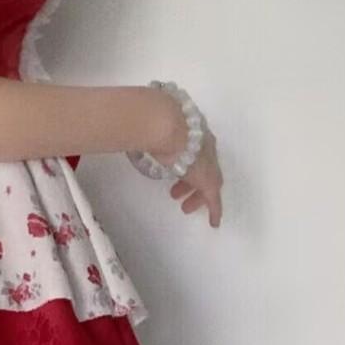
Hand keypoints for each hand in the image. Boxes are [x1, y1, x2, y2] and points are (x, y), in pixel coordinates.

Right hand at [143, 93, 223, 227]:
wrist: (167, 126)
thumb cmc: (155, 121)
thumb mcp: (152, 125)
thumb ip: (147, 130)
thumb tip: (130, 129)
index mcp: (193, 129)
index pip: (194, 148)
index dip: (187, 160)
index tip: (178, 170)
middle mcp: (205, 144)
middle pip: (203, 166)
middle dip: (191, 179)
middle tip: (177, 192)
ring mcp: (208, 163)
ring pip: (207, 182)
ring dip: (195, 193)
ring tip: (184, 206)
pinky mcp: (209, 182)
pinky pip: (214, 199)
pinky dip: (214, 210)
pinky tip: (213, 223)